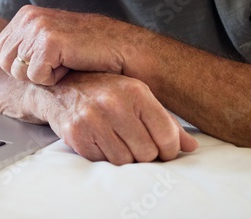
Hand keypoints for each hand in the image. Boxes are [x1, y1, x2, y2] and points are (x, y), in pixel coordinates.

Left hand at [0, 5, 137, 84]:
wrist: (124, 50)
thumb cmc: (89, 51)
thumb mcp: (47, 45)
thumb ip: (19, 49)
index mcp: (25, 15)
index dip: (21, 67)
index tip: (49, 61)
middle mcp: (28, 17)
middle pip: (4, 63)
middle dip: (29, 73)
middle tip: (58, 63)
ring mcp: (37, 27)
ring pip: (17, 72)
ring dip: (43, 76)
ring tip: (65, 62)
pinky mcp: (48, 42)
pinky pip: (35, 77)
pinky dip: (54, 79)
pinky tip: (71, 64)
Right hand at [44, 72, 197, 163]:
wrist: (59, 88)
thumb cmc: (104, 92)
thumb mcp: (137, 97)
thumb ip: (166, 121)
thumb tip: (191, 147)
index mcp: (135, 91)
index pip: (166, 136)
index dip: (169, 149)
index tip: (162, 149)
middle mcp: (114, 103)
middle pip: (147, 152)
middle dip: (145, 154)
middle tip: (134, 143)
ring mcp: (93, 119)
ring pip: (125, 161)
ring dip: (124, 157)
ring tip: (116, 141)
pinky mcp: (77, 134)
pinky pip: (103, 162)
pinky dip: (104, 157)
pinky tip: (100, 141)